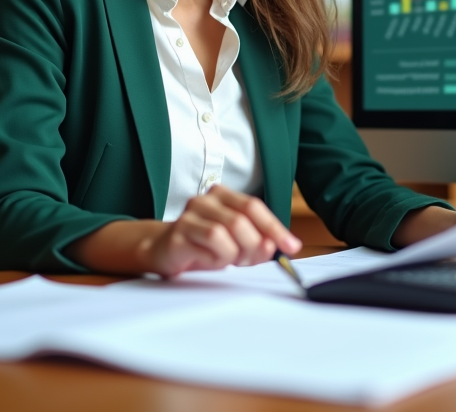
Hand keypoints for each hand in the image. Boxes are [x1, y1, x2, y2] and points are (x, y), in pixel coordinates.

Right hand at [145, 185, 301, 277]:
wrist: (164, 252)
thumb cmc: (204, 246)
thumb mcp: (236, 244)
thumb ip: (257, 243)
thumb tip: (273, 246)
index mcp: (223, 195)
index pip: (254, 207)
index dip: (275, 227)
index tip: (291, 247)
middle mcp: (206, 199)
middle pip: (242, 219)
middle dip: (254, 245)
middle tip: (251, 260)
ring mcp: (190, 214)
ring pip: (226, 231)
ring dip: (234, 253)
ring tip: (227, 260)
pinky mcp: (179, 232)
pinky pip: (209, 244)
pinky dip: (218, 257)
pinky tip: (211, 260)